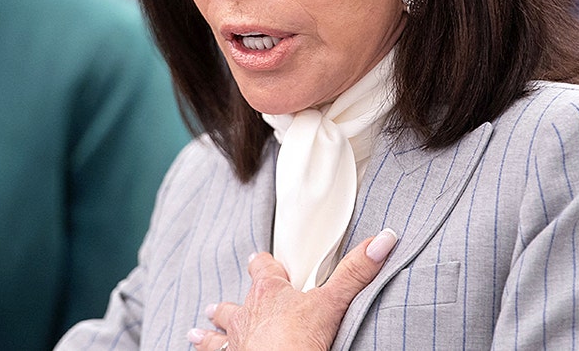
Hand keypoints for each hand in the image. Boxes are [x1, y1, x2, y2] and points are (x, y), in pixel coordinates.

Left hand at [187, 228, 397, 350]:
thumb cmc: (297, 339)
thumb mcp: (333, 302)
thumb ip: (356, 272)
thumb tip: (384, 238)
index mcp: (268, 294)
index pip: (263, 270)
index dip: (263, 265)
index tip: (260, 261)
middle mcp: (246, 316)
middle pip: (235, 304)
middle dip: (228, 305)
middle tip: (216, 305)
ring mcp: (235, 344)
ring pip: (216, 336)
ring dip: (208, 334)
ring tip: (194, 332)